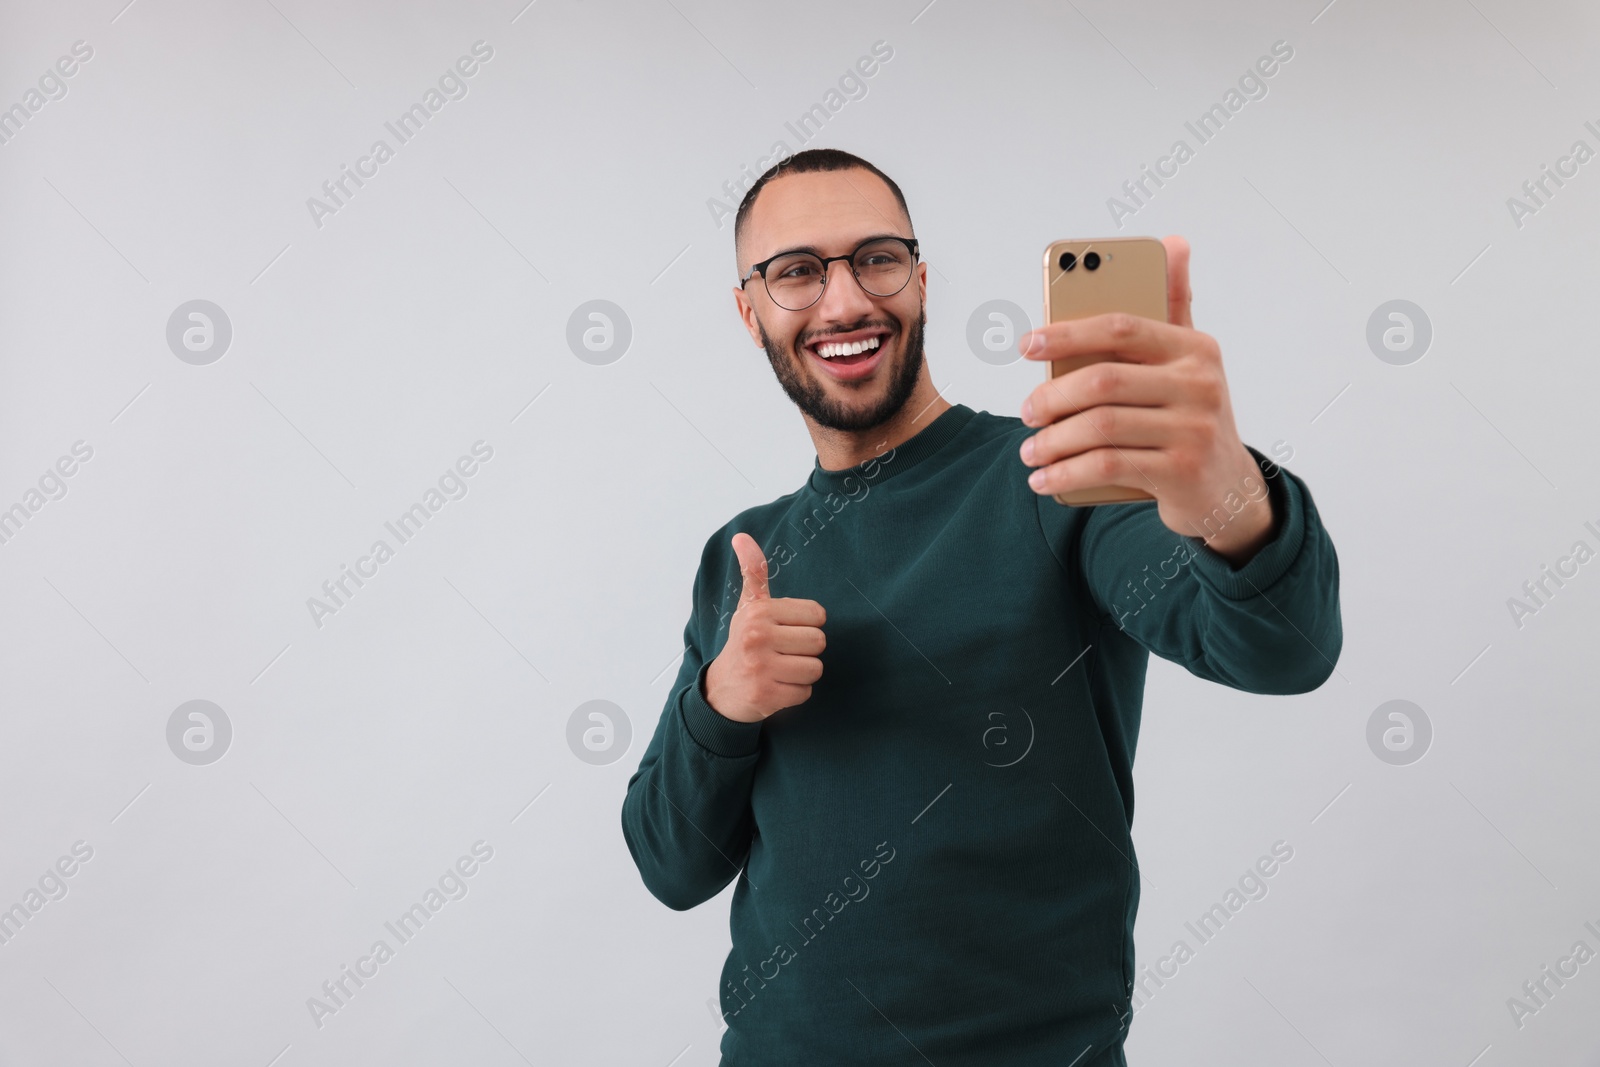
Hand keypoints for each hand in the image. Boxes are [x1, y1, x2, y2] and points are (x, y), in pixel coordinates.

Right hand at [703, 533, 826, 722]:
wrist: (720, 691)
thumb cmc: (743, 643)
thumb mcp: (748, 607)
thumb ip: (753, 572)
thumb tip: (742, 536)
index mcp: (758, 612)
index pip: (817, 614)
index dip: (806, 625)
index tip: (784, 632)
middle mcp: (757, 637)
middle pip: (819, 642)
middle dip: (805, 651)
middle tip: (781, 654)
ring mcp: (760, 668)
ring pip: (815, 669)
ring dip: (802, 674)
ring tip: (780, 671)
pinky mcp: (766, 696)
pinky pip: (805, 693)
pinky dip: (795, 694)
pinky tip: (776, 687)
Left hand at [1016, 235, 1274, 565]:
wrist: (1228, 488)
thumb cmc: (1191, 416)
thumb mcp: (1188, 361)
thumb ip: (1174, 306)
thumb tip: (1174, 242)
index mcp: (1194, 348)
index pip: (1121, 328)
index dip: (1068, 332)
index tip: (1027, 345)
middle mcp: (1199, 385)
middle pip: (1103, 381)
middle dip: (1053, 398)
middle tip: (1027, 413)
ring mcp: (1194, 430)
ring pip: (1101, 428)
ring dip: (1053, 443)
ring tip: (1031, 452)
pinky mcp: (1182, 471)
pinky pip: (1108, 466)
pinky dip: (1067, 474)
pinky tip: (1045, 480)